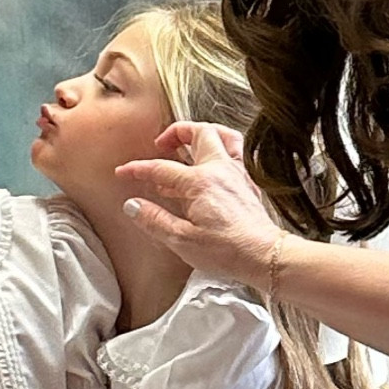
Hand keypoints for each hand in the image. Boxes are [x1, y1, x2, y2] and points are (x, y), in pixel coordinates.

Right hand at [116, 123, 283, 289]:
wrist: (264, 256)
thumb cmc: (227, 251)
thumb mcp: (182, 240)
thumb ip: (155, 220)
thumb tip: (133, 206)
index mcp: (199, 183)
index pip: (161, 169)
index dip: (138, 169)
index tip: (124, 172)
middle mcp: (220, 170)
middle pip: (199, 132)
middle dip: (177, 132)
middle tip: (161, 144)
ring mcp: (237, 173)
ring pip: (223, 135)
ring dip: (204, 133)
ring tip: (189, 143)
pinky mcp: (248, 183)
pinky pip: (236, 152)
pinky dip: (222, 149)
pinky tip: (213, 163)